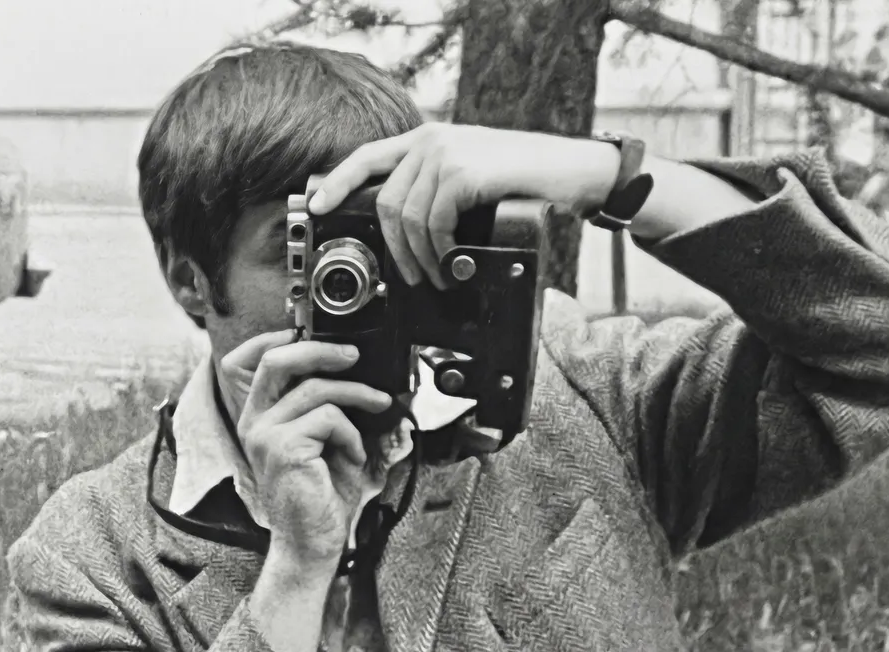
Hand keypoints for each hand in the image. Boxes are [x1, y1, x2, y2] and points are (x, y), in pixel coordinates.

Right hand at [220, 331, 402, 567]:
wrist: (314, 541)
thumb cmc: (322, 493)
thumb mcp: (327, 439)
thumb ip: (330, 404)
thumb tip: (362, 370)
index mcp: (260, 416)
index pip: (246, 361)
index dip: (275, 337)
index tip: (307, 332)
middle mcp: (254, 422)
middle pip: (275, 359)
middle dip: (320, 349)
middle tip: (354, 355)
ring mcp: (264, 434)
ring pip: (315, 388)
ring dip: (357, 395)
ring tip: (378, 407)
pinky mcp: (283, 448)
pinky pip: (328, 418)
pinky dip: (352, 432)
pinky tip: (354, 454)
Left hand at [306, 123, 618, 288]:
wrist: (573, 172)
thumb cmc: (525, 182)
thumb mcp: (472, 175)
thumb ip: (437, 187)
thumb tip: (403, 226)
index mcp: (428, 139)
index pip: (366, 155)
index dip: (335, 182)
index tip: (315, 206)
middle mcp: (431, 140)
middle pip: (384, 200)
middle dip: (392, 248)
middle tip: (409, 276)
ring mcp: (446, 153)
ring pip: (405, 217)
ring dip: (417, 257)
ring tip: (435, 276)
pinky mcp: (463, 173)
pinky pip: (433, 222)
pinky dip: (438, 251)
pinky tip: (450, 263)